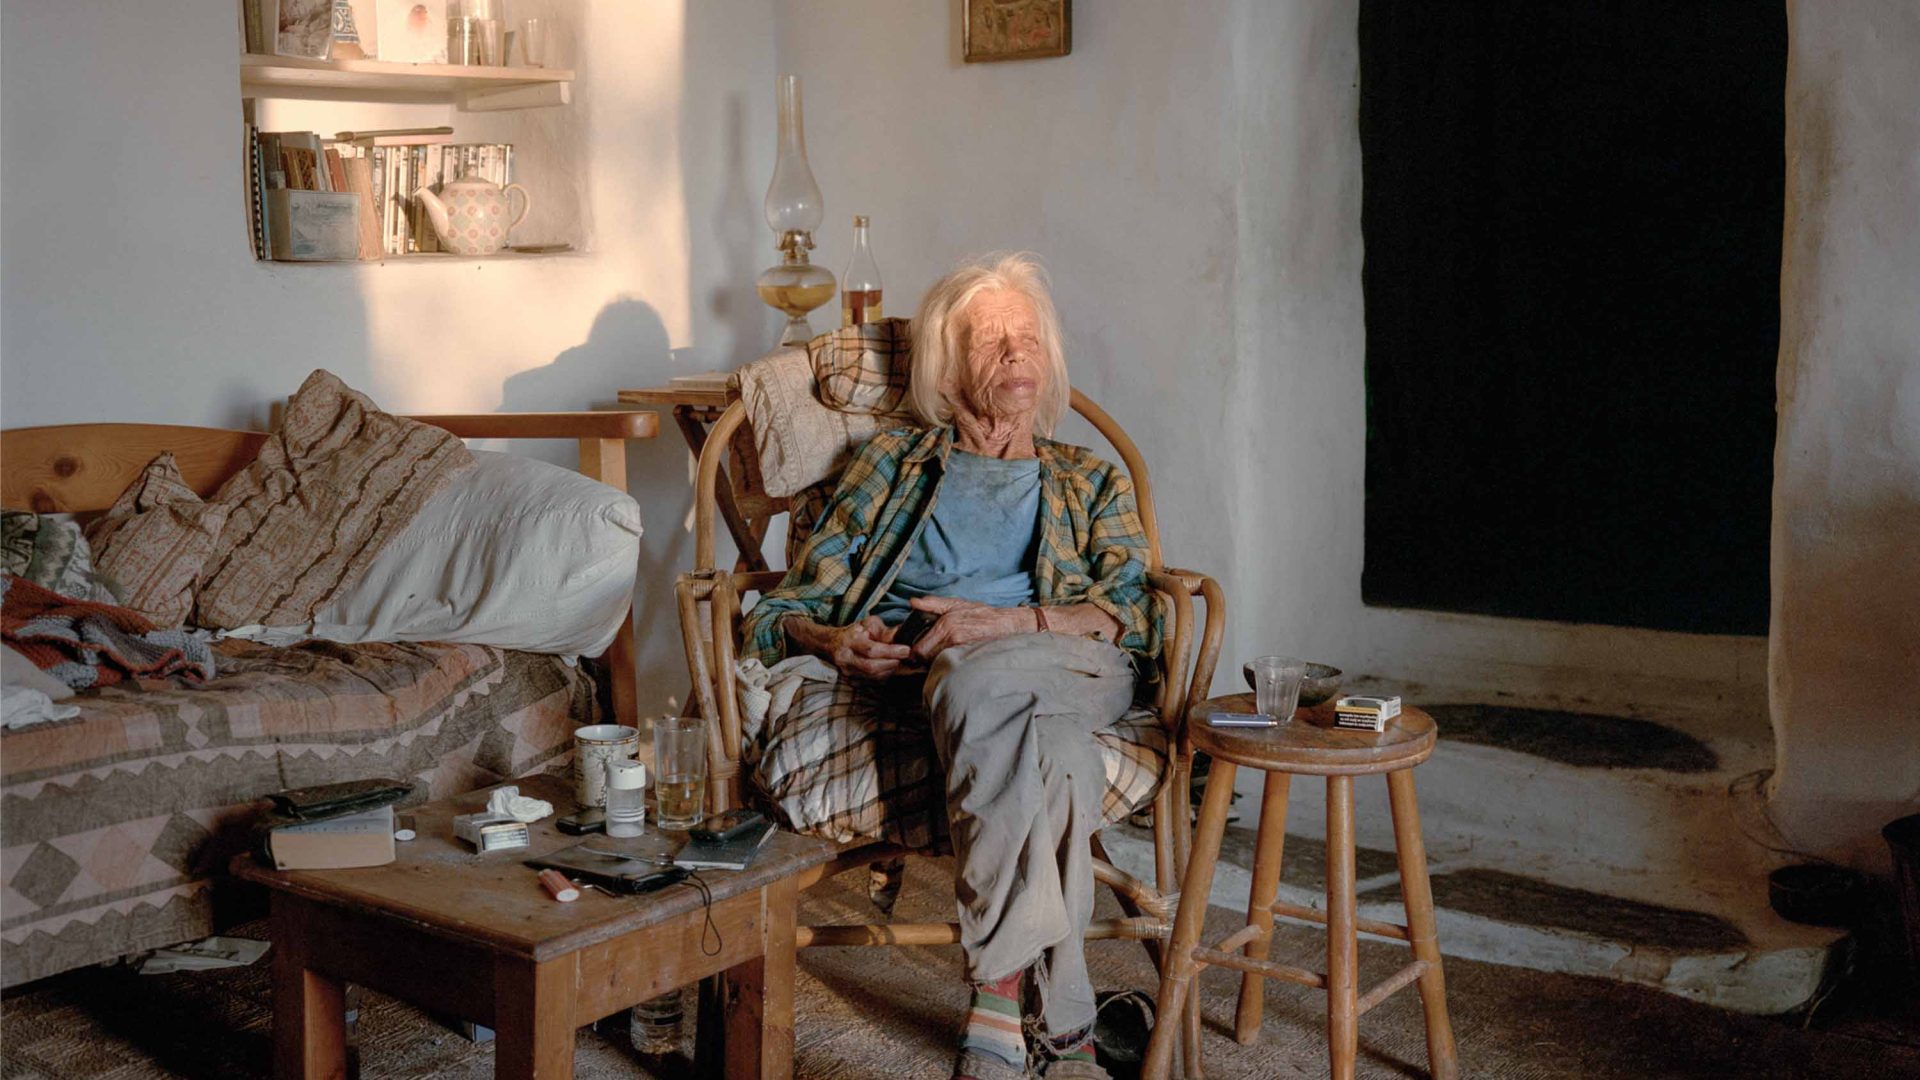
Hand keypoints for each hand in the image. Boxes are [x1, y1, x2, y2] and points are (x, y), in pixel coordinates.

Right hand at [794, 615, 911, 679]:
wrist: (833, 644)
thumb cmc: (855, 632)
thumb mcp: (868, 625)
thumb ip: (884, 631)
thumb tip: (901, 635)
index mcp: (849, 641)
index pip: (871, 650)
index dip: (891, 651)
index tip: (906, 650)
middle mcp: (845, 658)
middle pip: (872, 667)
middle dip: (892, 663)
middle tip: (904, 657)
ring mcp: (846, 672)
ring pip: (873, 677)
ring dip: (890, 670)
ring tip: (898, 660)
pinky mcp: (851, 681)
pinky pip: (872, 683)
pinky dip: (884, 676)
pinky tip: (889, 667)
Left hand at [906, 596, 1030, 662]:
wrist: (1008, 624)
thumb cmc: (982, 614)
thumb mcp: (956, 604)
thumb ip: (933, 603)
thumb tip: (913, 602)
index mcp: (946, 624)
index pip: (918, 649)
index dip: (916, 652)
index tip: (920, 651)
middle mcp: (952, 636)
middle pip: (926, 659)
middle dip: (925, 659)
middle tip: (930, 655)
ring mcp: (962, 648)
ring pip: (937, 664)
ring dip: (936, 662)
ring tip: (943, 656)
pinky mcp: (970, 657)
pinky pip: (951, 666)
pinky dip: (949, 665)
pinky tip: (954, 659)